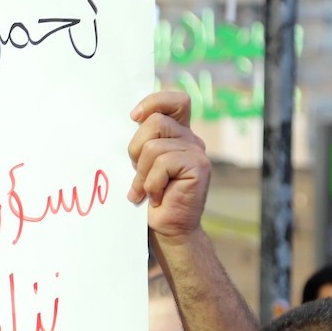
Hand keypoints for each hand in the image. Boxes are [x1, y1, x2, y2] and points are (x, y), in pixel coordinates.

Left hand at [126, 91, 210, 238]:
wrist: (167, 229)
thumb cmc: (149, 196)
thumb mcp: (141, 163)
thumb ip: (143, 141)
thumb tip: (132, 118)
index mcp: (178, 133)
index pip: (175, 101)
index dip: (154, 102)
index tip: (134, 117)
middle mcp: (190, 139)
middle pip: (155, 122)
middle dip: (135, 149)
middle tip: (138, 172)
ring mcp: (197, 152)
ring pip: (153, 147)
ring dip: (142, 173)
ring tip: (147, 190)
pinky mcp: (199, 167)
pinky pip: (163, 164)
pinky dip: (152, 183)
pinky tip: (157, 197)